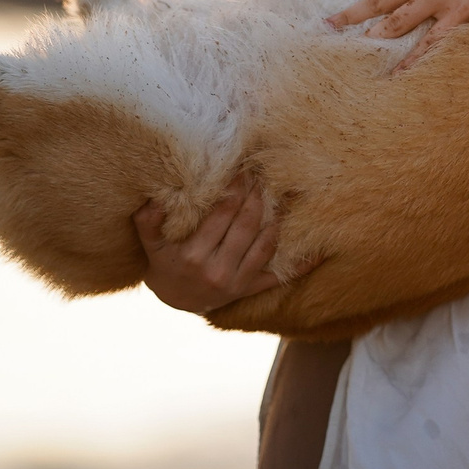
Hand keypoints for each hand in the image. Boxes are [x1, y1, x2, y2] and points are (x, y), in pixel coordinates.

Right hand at [135, 176, 310, 313]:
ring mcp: (236, 282)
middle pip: (246, 223)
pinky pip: (278, 276)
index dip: (236, 187)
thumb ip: (148, 221)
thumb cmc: (164, 264)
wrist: (175, 301)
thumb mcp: (150, 245)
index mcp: (193, 255)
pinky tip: (319, 250)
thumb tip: (154, 197)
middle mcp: (217, 270)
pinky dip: (300, 264)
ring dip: (277, 215)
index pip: (222, 213)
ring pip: (265, 243)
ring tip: (284, 190)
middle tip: (266, 171)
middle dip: (258, 194)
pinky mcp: (250, 290)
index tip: (244, 167)